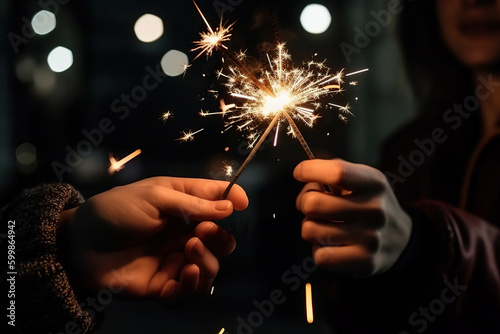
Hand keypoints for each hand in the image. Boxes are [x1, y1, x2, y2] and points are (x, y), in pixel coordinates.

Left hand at [58, 177, 247, 300]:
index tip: (243, 203)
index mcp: (182, 204)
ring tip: (190, 250)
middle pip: (220, 239)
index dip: (232, 200)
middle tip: (203, 233)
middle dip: (220, 238)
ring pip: (211, 266)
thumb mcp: (154, 196)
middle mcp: (183, 233)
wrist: (79, 246)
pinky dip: (194, 282)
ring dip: (209, 260)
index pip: (216, 200)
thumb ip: (193, 203)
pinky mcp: (165, 284)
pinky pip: (191, 289)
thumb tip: (231, 205)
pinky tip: (185, 273)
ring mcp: (175, 259)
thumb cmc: (115, 211)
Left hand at [294, 159, 411, 278]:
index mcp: (374, 183)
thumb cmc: (367, 203)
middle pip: (313, 203)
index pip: (337, 173)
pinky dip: (319, 250)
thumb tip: (303, 174)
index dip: (309, 170)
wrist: (400, 240)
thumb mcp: (361, 179)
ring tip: (324, 225)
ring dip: (310, 227)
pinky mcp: (365, 262)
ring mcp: (371, 237)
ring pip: (310, 230)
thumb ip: (333, 171)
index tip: (300, 173)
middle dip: (304, 203)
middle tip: (313, 206)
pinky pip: (321, 256)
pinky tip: (330, 244)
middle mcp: (375, 209)